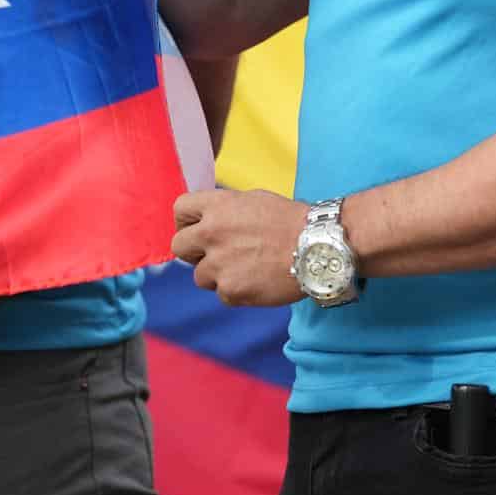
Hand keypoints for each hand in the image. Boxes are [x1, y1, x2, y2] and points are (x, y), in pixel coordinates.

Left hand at [171, 188, 305, 307]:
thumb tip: (207, 220)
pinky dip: (237, 291)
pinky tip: (257, 281)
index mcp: (217, 206)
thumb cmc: (291, 220)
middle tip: (216, 254)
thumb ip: (225, 210)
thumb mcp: (254, 200)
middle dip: (194, 252)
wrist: (317, 246)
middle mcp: (211, 233)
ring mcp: (218, 264)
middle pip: (178, 247)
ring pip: (200, 276)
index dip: (187, 221)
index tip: (197, 229)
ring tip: (246, 269)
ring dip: (217, 275)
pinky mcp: (230, 290)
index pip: (180, 209)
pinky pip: (222, 294)